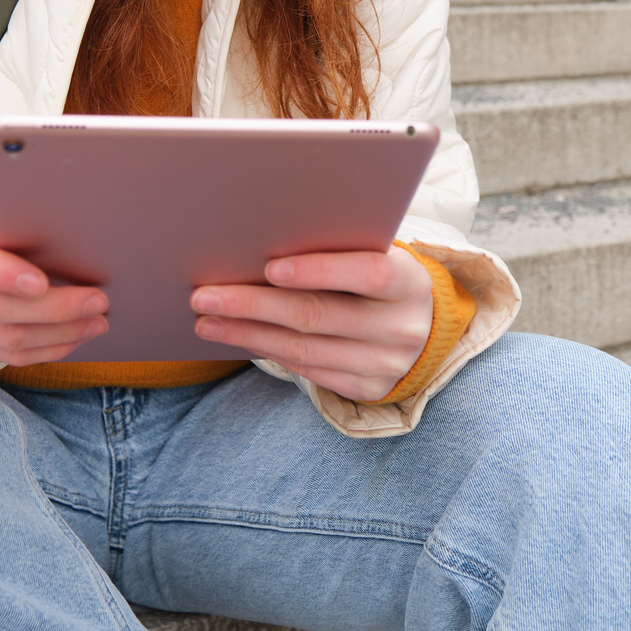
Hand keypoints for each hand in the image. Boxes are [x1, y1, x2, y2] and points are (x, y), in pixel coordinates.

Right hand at [0, 197, 108, 365]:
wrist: (3, 231)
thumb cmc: (24, 214)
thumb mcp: (26, 205)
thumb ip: (41, 215)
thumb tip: (87, 223)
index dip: (7, 276)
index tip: (42, 284)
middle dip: (54, 310)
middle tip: (98, 302)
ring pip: (3, 339)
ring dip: (58, 336)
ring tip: (97, 322)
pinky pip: (4, 355)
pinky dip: (45, 350)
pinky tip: (75, 338)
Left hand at [190, 247, 433, 401]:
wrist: (426, 327)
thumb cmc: (384, 276)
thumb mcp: (380, 255)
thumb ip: (341, 248)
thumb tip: (264, 242)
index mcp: (410, 281)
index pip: (367, 273)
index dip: (320, 270)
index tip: (269, 266)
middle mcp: (402, 327)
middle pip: (318, 315)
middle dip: (254, 304)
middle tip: (205, 295)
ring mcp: (386, 364)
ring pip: (305, 350)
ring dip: (248, 333)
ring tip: (208, 321)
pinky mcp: (368, 389)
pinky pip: (309, 372)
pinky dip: (270, 352)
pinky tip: (241, 337)